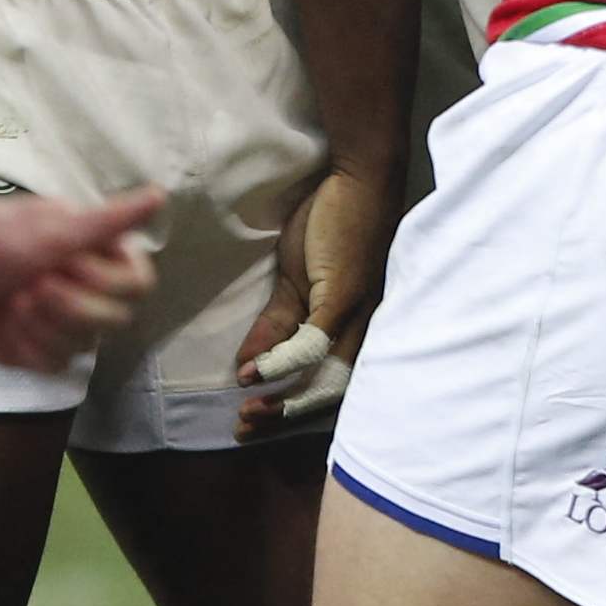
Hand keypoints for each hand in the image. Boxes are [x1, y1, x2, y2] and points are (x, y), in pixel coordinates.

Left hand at [0, 183, 162, 372]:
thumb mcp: (53, 228)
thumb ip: (110, 220)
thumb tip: (160, 193)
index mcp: (99, 254)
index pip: (138, 285)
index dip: (107, 282)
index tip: (70, 263)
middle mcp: (89, 289)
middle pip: (116, 320)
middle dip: (70, 306)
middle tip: (32, 283)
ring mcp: (64, 323)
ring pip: (86, 345)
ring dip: (44, 323)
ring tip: (14, 300)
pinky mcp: (38, 350)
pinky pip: (56, 364)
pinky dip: (29, 343)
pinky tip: (7, 323)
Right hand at [231, 161, 395, 429]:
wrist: (357, 179)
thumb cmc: (332, 227)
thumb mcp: (297, 283)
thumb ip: (277, 325)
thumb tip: (247, 368)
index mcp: (353, 328)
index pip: (327, 386)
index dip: (289, 410)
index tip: (251, 422)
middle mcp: (362, 328)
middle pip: (328, 392)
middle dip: (283, 416)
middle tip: (244, 426)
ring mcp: (357, 314)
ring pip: (326, 375)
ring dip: (283, 397)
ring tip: (247, 407)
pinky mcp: (346, 292)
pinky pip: (316, 339)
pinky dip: (284, 361)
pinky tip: (256, 373)